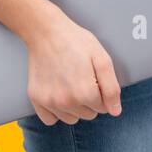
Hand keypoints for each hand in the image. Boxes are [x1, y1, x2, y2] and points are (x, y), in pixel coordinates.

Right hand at [24, 7, 123, 124]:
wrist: (46, 31)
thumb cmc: (76, 42)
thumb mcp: (102, 58)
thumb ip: (112, 88)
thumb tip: (115, 111)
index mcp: (86, 93)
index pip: (103, 108)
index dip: (101, 92)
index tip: (93, 76)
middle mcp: (66, 102)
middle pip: (88, 115)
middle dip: (89, 100)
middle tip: (81, 77)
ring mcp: (49, 102)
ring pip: (71, 119)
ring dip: (73, 107)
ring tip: (69, 83)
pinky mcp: (36, 99)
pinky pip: (50, 120)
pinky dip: (55, 111)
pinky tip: (57, 93)